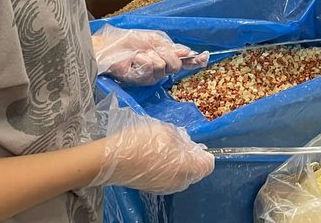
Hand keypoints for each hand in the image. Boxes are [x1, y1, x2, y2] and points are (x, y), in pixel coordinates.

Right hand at [90, 104, 213, 191]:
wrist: (113, 160)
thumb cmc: (141, 142)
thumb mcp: (166, 131)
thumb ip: (182, 138)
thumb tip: (187, 144)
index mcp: (186, 168)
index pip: (207, 165)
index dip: (203, 152)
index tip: (195, 144)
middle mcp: (179, 182)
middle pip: (195, 171)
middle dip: (191, 157)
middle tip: (179, 142)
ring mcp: (166, 187)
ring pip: (182, 176)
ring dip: (179, 163)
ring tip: (166, 148)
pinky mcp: (153, 188)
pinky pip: (169, 178)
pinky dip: (168, 168)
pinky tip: (156, 157)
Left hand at [92, 25, 208, 85]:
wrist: (110, 47)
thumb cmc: (129, 41)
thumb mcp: (154, 39)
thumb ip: (171, 47)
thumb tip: (187, 52)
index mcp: (164, 56)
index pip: (183, 61)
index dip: (194, 61)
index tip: (205, 57)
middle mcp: (160, 68)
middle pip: (176, 65)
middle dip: (168, 54)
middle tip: (155, 50)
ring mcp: (152, 76)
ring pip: (164, 67)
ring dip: (152, 56)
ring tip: (139, 54)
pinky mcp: (142, 81)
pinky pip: (152, 69)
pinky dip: (144, 60)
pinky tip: (135, 60)